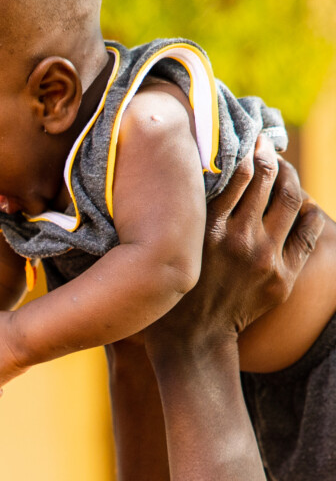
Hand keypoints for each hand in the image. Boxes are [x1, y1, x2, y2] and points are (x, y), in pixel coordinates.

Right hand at [144, 138, 323, 363]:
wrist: (192, 341)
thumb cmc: (171, 293)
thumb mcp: (171, 249)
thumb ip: (187, 216)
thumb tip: (196, 174)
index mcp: (209, 230)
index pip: (239, 173)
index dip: (248, 150)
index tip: (247, 139)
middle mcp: (240, 239)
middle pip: (269, 179)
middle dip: (271, 156)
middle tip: (267, 145)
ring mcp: (266, 257)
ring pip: (291, 199)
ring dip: (290, 176)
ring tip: (283, 168)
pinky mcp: (283, 276)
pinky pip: (308, 230)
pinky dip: (308, 210)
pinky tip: (301, 203)